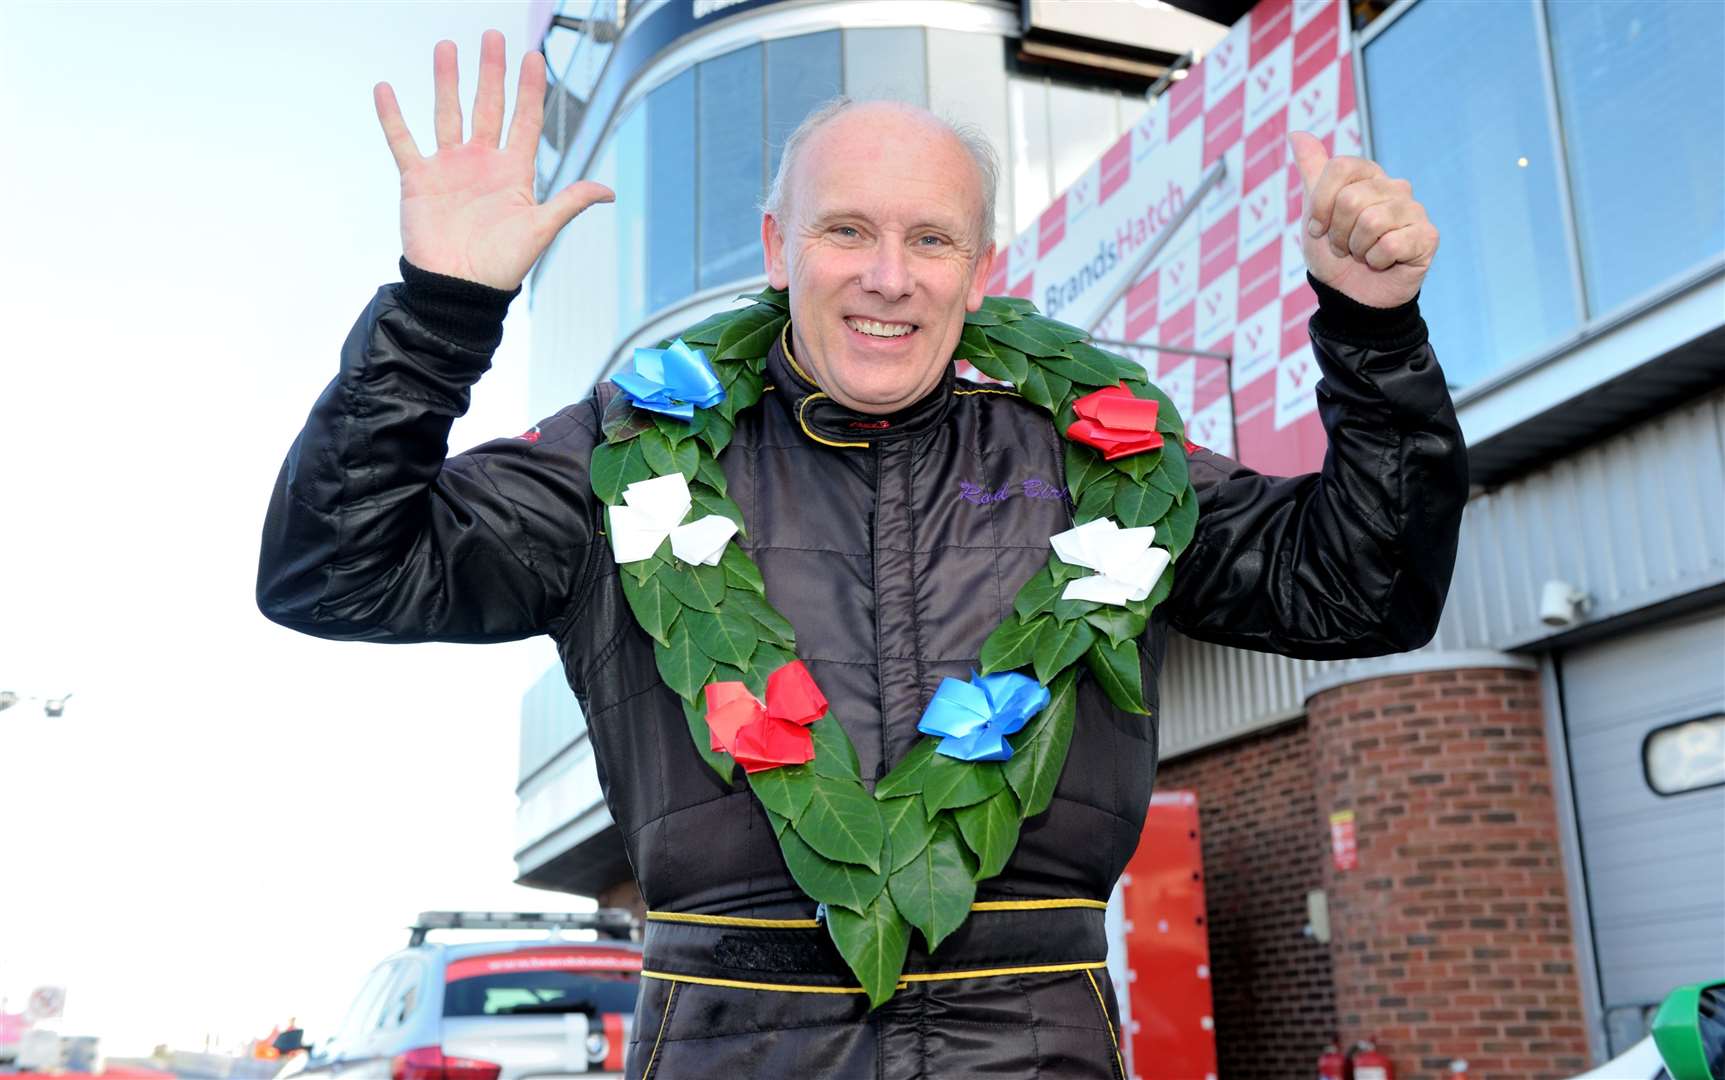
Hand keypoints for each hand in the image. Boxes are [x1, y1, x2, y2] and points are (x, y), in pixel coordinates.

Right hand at [374, 31, 613, 290]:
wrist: (458, 289)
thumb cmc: (501, 266)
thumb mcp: (539, 230)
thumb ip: (569, 203)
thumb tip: (608, 192)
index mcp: (514, 172)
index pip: (525, 120)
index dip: (529, 89)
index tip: (533, 56)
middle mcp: (482, 163)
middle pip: (488, 106)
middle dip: (491, 72)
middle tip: (493, 37)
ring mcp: (449, 168)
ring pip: (448, 113)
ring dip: (447, 81)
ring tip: (446, 48)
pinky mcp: (418, 179)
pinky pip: (403, 141)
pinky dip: (392, 116)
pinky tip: (385, 89)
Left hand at [1289, 131, 1436, 308]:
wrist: (1350, 296)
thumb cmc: (1334, 255)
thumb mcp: (1313, 213)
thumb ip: (1311, 172)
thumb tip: (1297, 133)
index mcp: (1368, 175)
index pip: (1339, 167)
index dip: (1321, 204)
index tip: (1318, 228)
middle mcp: (1395, 187)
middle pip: (1352, 198)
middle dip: (1337, 233)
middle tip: (1344, 247)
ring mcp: (1414, 210)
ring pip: (1371, 221)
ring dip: (1356, 248)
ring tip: (1362, 255)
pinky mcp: (1427, 236)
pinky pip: (1390, 244)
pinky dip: (1376, 261)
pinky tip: (1382, 263)